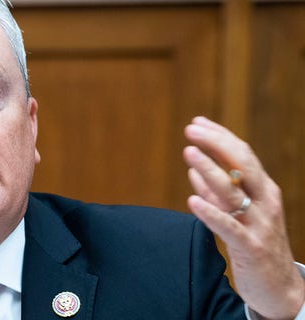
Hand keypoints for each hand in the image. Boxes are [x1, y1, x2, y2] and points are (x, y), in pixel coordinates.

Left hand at [183, 116, 303, 318]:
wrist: (281, 289)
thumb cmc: (257, 247)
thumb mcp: (240, 214)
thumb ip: (218, 194)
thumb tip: (194, 171)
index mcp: (265, 191)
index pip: (243, 155)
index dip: (220, 137)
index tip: (197, 122)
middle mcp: (266, 202)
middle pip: (243, 164)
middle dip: (216, 143)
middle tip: (190, 129)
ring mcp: (259, 224)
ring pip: (233, 191)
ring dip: (209, 169)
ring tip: (188, 152)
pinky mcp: (250, 247)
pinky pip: (228, 226)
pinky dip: (210, 212)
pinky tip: (192, 200)